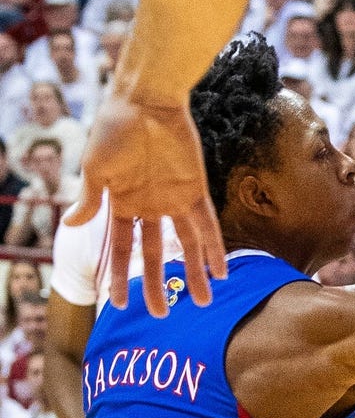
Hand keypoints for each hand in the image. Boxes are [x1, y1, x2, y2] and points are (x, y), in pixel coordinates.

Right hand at [64, 90, 226, 317]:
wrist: (145, 101)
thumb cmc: (114, 130)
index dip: (119, 276)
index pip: (121, 249)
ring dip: (196, 273)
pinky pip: (209, 224)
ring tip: (205, 301)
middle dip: (160, 283)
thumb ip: (89, 200)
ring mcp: (175, 199)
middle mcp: (150, 207)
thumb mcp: (95, 169)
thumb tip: (69, 224)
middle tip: (162, 315)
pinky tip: (221, 270)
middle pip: (157, 253)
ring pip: (188, 245)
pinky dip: (216, 247)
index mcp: (121, 204)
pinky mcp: (197, 189)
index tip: (118, 303)